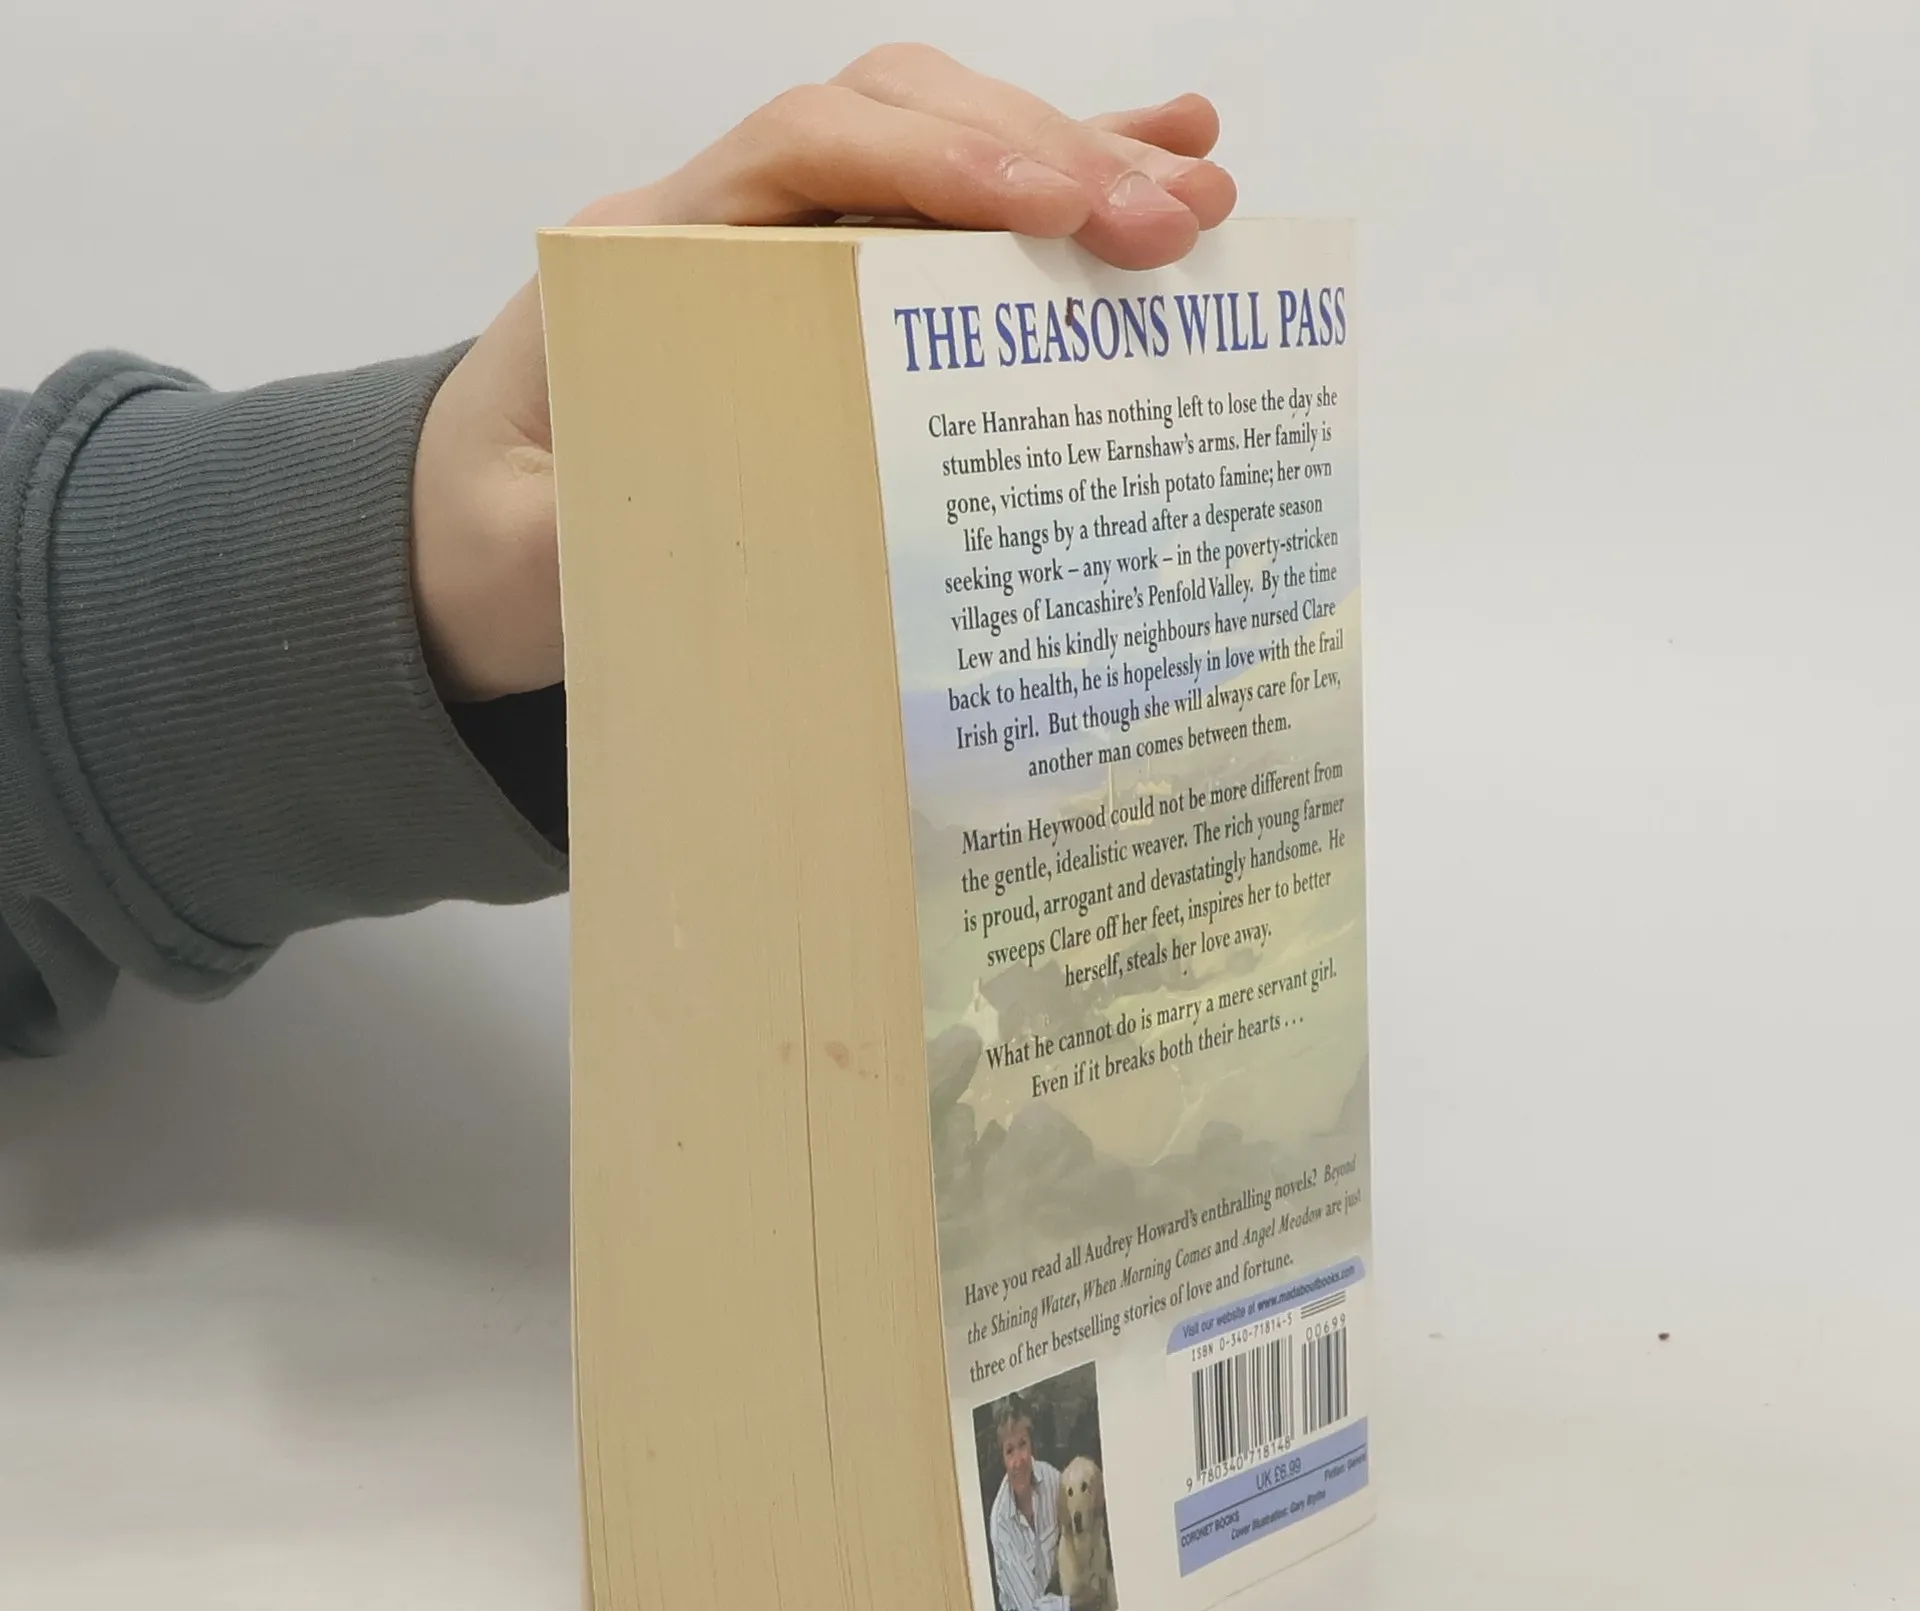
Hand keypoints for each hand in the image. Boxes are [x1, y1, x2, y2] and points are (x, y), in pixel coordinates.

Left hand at [411, 44, 1236, 701]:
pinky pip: (951, 229)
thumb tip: (720, 514)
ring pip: (946, 161)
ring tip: (1203, 199)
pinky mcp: (836, 301)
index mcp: (647, 253)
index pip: (804, 148)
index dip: (938, 159)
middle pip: (900, 127)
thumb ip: (590, 525)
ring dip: (1077, 164)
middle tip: (1171, 222)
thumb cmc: (497, 539)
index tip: (1058, 207)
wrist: (466, 540)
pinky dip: (1051, 195)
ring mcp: (791, 253)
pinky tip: (1156, 165)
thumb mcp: (522, 549)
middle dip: (1044, 154)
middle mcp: (728, 224)